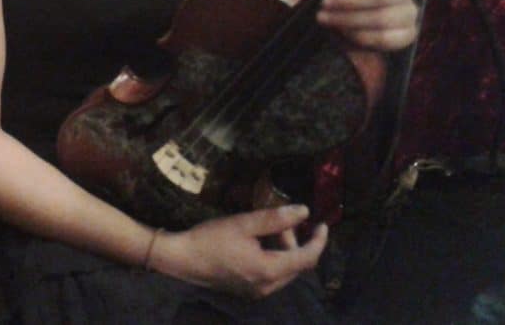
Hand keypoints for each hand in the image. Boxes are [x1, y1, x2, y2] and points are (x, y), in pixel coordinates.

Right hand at [155, 205, 326, 297]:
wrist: (182, 259)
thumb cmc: (210, 239)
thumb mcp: (243, 223)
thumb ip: (275, 218)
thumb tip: (304, 212)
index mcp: (269, 270)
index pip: (307, 258)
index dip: (319, 241)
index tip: (323, 224)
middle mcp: (268, 286)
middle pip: (296, 265)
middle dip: (294, 240)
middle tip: (278, 219)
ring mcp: (258, 291)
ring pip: (284, 270)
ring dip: (283, 249)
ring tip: (265, 229)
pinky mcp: (248, 291)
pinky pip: (272, 275)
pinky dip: (273, 258)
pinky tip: (257, 243)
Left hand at [317, 0, 418, 50]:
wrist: (335, 5)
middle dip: (352, 0)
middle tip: (324, 2)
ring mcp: (409, 13)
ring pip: (385, 19)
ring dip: (351, 20)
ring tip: (325, 17)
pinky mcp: (405, 35)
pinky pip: (389, 40)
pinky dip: (363, 38)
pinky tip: (342, 33)